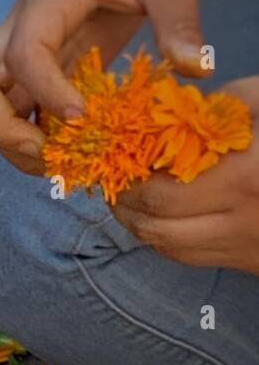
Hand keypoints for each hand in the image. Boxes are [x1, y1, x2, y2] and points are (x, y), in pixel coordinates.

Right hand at [0, 0, 205, 174]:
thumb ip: (178, 20)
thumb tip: (195, 68)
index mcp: (47, 2)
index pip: (22, 55)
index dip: (45, 93)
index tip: (80, 117)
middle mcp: (24, 27)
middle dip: (0, 129)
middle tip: (45, 153)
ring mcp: (31, 47)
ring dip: (12, 139)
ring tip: (56, 162)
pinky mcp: (48, 62)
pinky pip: (24, 105)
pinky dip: (36, 132)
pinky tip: (69, 150)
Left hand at [113, 76, 258, 271]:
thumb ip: (233, 102)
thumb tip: (182, 110)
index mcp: (244, 178)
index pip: (160, 193)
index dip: (130, 181)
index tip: (121, 161)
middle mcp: (236, 221)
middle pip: (155, 226)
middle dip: (127, 206)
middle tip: (118, 183)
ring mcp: (241, 247)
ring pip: (166, 247)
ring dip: (139, 227)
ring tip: (130, 202)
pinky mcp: (248, 262)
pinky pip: (189, 257)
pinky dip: (164, 239)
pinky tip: (159, 218)